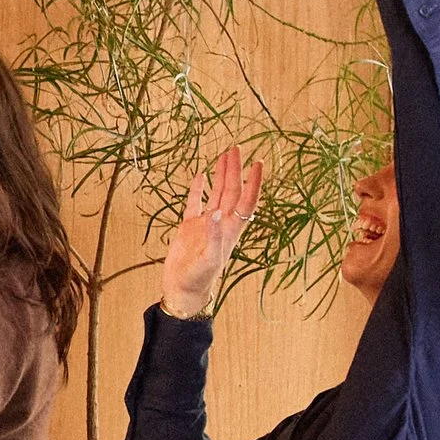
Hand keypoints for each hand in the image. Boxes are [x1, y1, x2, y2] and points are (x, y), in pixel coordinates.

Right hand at [160, 148, 262, 319]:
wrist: (182, 291)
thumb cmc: (198, 280)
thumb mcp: (208, 260)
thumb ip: (212, 236)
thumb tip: (214, 212)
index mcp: (230, 229)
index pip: (246, 200)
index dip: (253, 182)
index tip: (258, 162)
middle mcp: (221, 223)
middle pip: (233, 191)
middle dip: (236, 170)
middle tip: (236, 148)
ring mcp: (205, 224)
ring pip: (217, 193)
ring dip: (221, 175)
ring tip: (224, 155)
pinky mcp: (189, 227)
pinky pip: (195, 202)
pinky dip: (198, 188)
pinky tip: (200, 175)